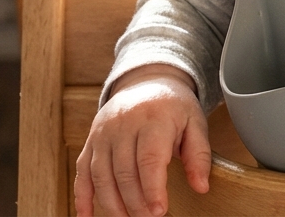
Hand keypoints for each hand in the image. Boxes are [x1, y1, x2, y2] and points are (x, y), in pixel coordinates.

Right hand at [75, 64, 210, 216]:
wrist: (146, 81)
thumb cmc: (173, 106)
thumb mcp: (195, 123)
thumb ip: (199, 155)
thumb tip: (201, 187)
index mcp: (153, 118)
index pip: (149, 159)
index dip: (152, 189)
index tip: (159, 211)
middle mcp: (123, 124)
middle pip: (124, 171)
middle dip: (135, 202)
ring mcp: (103, 133)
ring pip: (101, 174)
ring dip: (111, 204)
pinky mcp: (91, 140)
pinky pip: (82, 171)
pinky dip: (82, 196)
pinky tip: (87, 215)